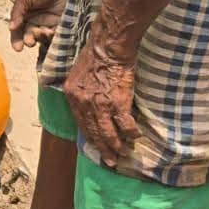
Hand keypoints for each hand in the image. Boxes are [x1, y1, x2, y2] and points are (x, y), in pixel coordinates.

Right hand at [9, 0, 74, 51]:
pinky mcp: (62, 23)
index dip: (17, 40)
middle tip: (30, 41)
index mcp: (24, 14)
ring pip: (43, 37)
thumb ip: (17, 12)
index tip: (18, 48)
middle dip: (29, 40)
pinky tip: (52, 32)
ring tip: (44, 32)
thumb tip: (11, 27)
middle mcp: (36, 20)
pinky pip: (57, 35)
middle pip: (30, 36)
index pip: (18, 30)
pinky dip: (54, 37)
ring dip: (41, 38)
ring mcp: (49, 22)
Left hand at [63, 40, 139, 166]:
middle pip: (93, 132)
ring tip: (123, 153)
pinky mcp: (117, 102)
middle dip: (103, 148)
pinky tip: (136, 136)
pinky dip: (131, 132)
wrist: (108, 47)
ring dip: (117, 146)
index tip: (96, 147)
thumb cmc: (95, 56)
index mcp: (72, 95)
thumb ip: (79, 91)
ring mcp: (100, 104)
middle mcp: (83, 102)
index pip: (80, 123)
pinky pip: (125, 124)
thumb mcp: (77, 74)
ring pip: (108, 132)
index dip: (90, 137)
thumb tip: (84, 103)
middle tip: (110, 160)